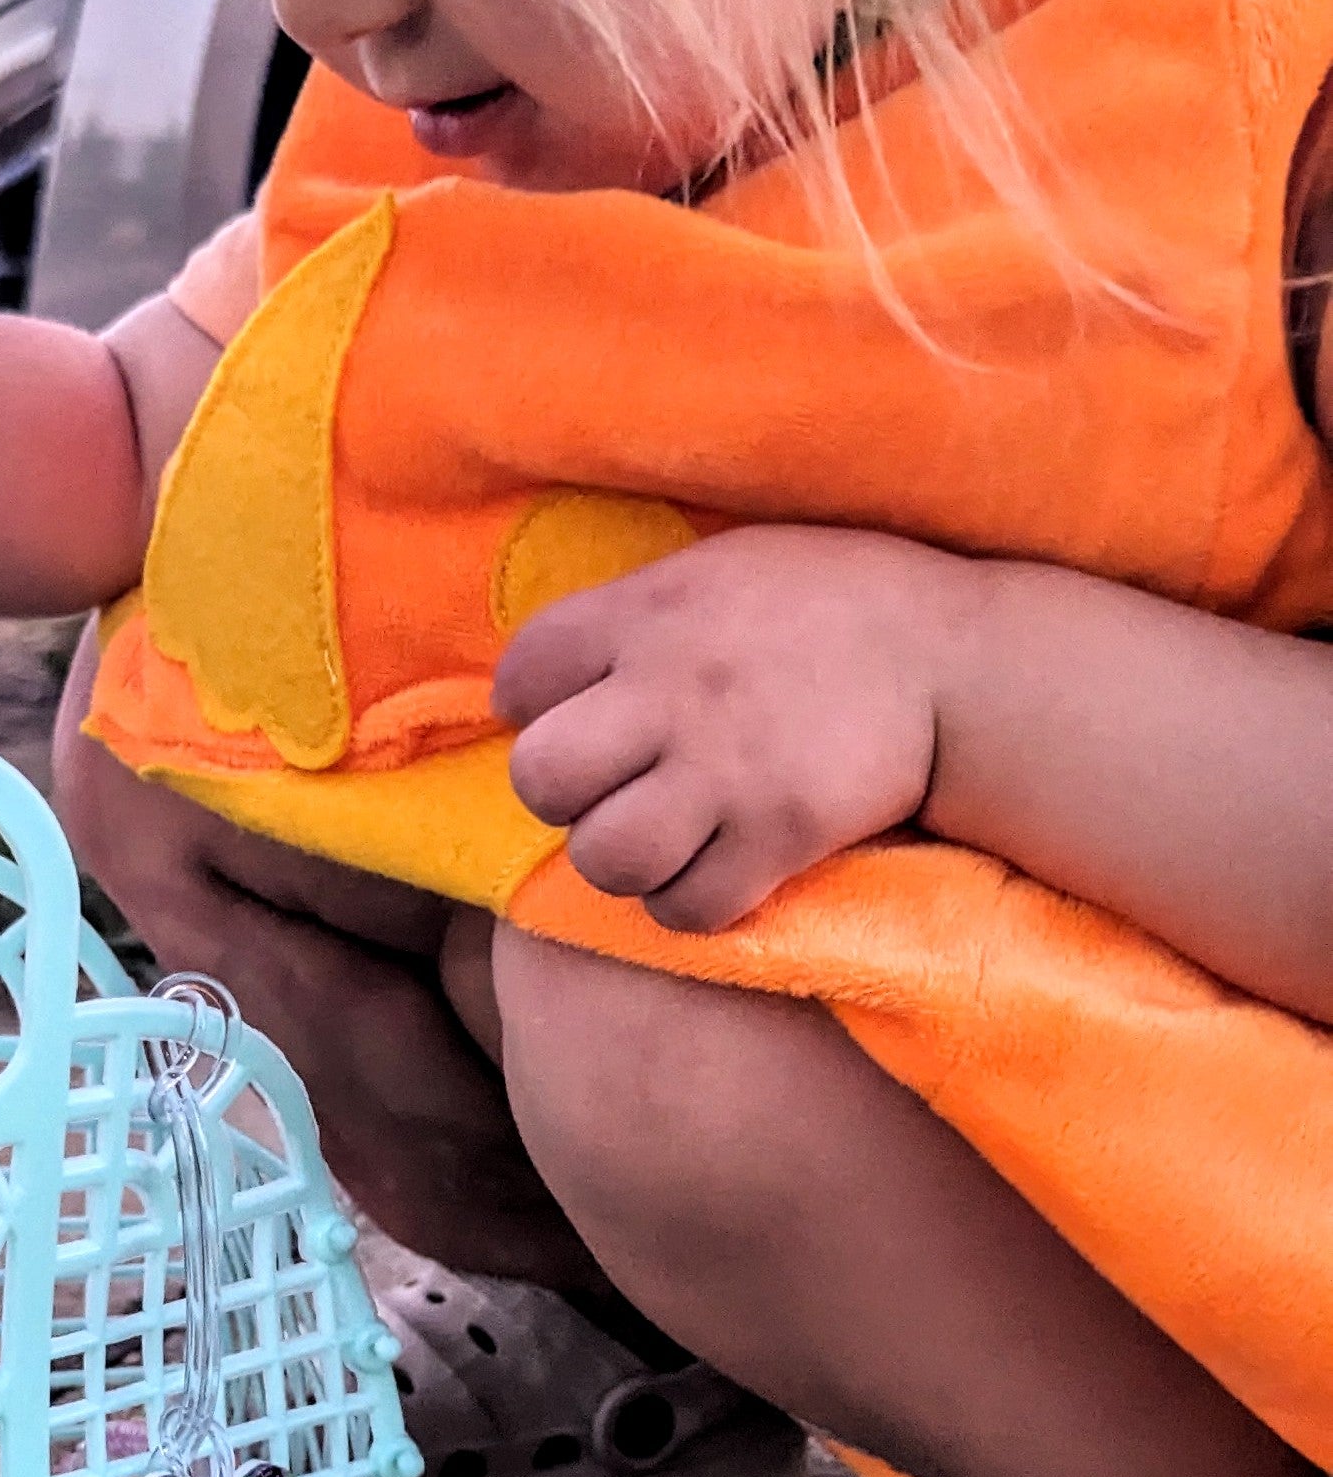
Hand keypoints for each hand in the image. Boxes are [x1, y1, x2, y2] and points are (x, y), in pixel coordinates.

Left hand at [496, 527, 977, 932]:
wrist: (955, 660)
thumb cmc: (825, 605)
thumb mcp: (716, 569)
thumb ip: (630, 617)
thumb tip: (543, 682)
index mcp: (649, 613)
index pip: (521, 677)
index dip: (531, 707)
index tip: (568, 715)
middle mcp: (674, 691)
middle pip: (541, 778)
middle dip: (559, 796)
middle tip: (604, 790)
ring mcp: (726, 769)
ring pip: (604, 856)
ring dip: (620, 859)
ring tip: (657, 838)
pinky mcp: (780, 834)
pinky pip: (685, 906)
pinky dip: (686, 902)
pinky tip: (709, 871)